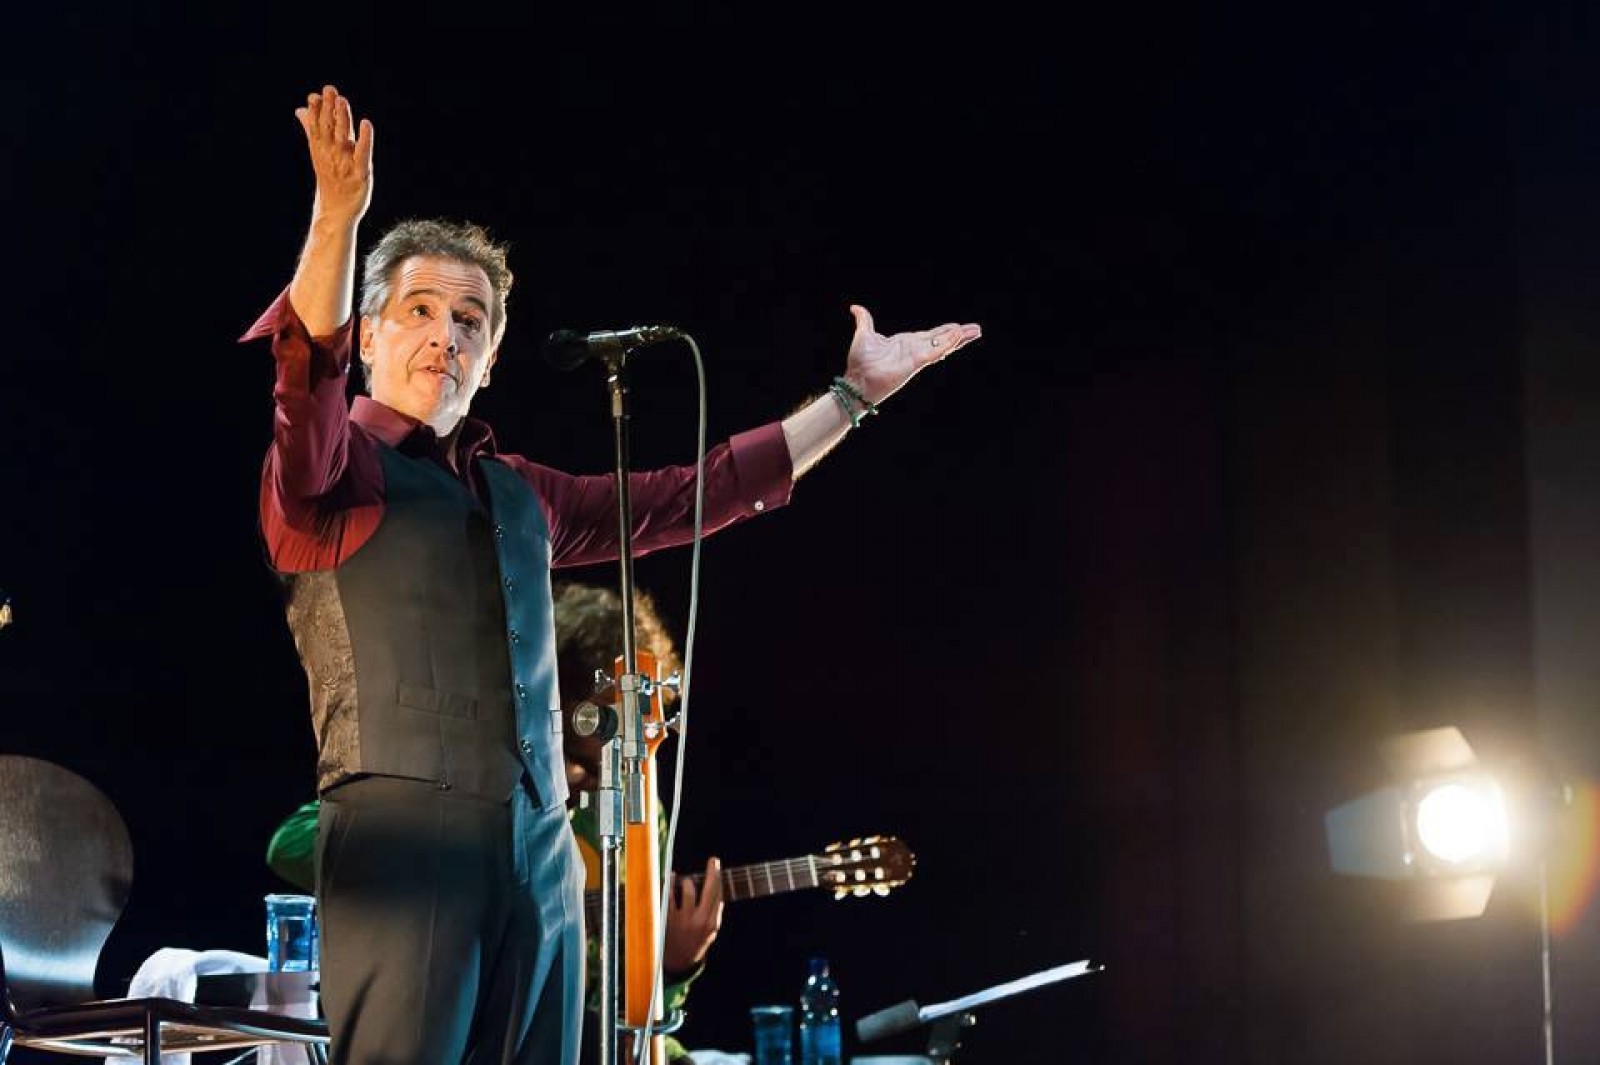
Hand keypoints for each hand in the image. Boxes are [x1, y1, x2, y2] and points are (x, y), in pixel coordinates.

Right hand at [294, 85, 372, 226]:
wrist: (336, 211)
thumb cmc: (331, 179)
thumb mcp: (319, 152)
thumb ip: (312, 129)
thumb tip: (300, 110)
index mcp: (322, 149)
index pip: (317, 126)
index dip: (316, 111)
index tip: (314, 95)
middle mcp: (332, 154)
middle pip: (330, 128)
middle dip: (329, 109)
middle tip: (329, 90)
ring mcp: (346, 163)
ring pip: (343, 137)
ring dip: (343, 119)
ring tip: (342, 101)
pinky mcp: (361, 173)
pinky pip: (363, 154)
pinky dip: (364, 139)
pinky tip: (366, 124)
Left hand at [662, 857, 723, 974]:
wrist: (677, 963)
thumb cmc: (694, 943)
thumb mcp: (710, 933)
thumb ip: (714, 914)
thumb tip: (718, 893)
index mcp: (712, 924)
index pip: (719, 895)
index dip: (718, 878)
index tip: (716, 866)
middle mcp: (699, 921)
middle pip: (710, 890)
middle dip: (713, 872)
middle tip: (713, 860)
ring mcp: (683, 920)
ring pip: (688, 889)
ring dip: (687, 881)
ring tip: (686, 881)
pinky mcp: (667, 919)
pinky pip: (669, 895)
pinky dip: (670, 883)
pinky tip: (670, 878)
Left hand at [843, 304, 981, 405]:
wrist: (856, 380)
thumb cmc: (860, 363)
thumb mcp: (864, 334)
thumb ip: (864, 320)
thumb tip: (855, 308)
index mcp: (906, 343)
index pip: (931, 335)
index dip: (946, 331)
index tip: (959, 327)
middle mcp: (915, 350)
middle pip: (942, 340)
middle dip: (959, 335)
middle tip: (976, 329)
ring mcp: (916, 357)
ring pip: (942, 345)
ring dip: (958, 338)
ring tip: (974, 332)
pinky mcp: (915, 363)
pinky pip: (934, 352)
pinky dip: (945, 344)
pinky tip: (957, 336)